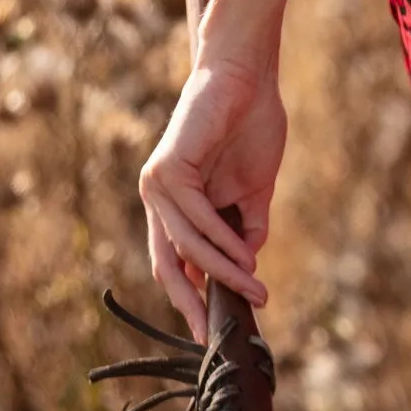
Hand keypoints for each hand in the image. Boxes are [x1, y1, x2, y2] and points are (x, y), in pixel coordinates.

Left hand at [139, 53, 284, 338]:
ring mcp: (157, 183)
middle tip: (212, 335)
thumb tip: (247, 266)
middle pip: (167, 264)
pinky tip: (245, 256)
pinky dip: (221, 241)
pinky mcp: (167, 170)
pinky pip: (195, 219)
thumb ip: (246, 225)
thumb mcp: (253, 188)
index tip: (214, 328)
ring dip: (223, 272)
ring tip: (254, 290)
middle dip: (190, 303)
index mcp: (172, 202)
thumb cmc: (251, 124)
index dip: (192, 295)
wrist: (247, 75)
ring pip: (186, 246)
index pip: (174, 260)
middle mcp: (156, 196)